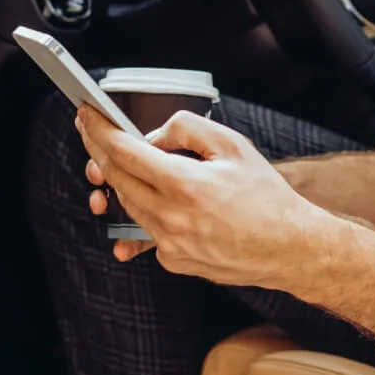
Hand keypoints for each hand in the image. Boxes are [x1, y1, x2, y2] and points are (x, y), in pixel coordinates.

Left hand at [75, 105, 320, 284]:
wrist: (287, 246)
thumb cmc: (266, 195)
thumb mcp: (232, 145)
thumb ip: (188, 130)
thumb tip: (154, 136)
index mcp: (184, 184)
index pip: (123, 152)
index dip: (99, 129)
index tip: (86, 115)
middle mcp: (171, 218)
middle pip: (115, 178)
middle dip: (98, 149)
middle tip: (92, 130)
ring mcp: (169, 244)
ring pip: (127, 203)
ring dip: (121, 179)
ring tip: (127, 160)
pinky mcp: (173, 260)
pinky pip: (146, 228)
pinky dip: (146, 207)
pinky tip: (155, 195)